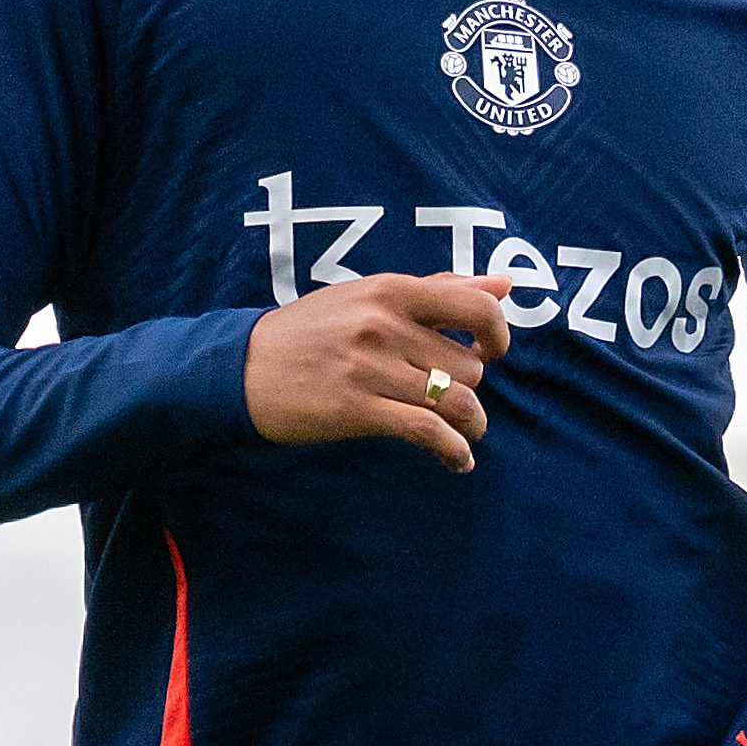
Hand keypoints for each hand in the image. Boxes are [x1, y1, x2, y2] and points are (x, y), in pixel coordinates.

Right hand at [243, 274, 504, 467]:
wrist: (243, 366)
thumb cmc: (313, 330)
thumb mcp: (370, 295)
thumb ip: (439, 289)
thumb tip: (504, 285)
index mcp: (391, 291)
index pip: (476, 309)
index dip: (499, 335)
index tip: (491, 352)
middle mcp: (384, 325)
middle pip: (468, 366)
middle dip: (468, 387)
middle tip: (451, 397)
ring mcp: (370, 368)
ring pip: (456, 401)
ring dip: (470, 424)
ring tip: (464, 433)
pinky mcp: (357, 409)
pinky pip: (428, 432)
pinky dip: (454, 451)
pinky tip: (457, 460)